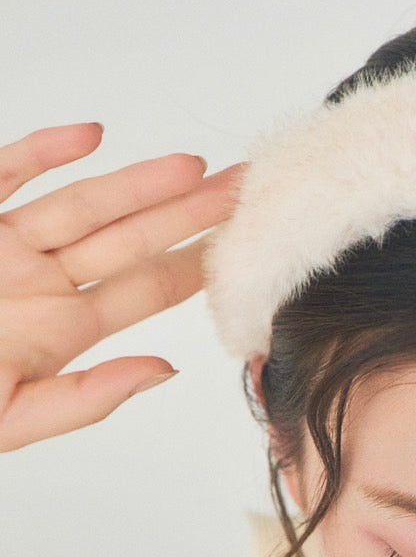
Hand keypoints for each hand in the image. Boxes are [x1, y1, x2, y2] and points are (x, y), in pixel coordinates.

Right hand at [0, 122, 244, 450]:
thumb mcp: (11, 419)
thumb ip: (86, 398)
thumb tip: (165, 372)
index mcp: (59, 331)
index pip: (144, 291)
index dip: (198, 266)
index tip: (250, 246)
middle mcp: (40, 283)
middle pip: (129, 240)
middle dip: (189, 214)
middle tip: (249, 188)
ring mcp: (2, 247)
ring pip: (81, 204)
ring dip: (135, 183)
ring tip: (196, 166)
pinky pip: (4, 176)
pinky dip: (41, 153)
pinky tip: (90, 137)